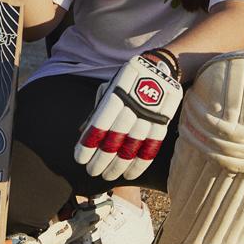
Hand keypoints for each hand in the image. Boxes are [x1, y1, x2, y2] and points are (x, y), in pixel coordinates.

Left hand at [75, 50, 183, 180]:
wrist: (160, 68)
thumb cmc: (127, 81)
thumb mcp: (110, 86)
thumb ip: (97, 109)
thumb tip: (81, 132)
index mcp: (117, 92)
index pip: (100, 122)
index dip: (89, 142)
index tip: (80, 158)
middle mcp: (134, 104)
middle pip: (116, 137)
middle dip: (102, 158)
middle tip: (91, 171)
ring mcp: (151, 113)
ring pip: (133, 145)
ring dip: (119, 164)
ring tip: (107, 175)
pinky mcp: (163, 121)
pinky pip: (152, 146)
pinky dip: (140, 163)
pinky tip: (130, 174)